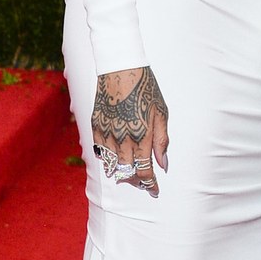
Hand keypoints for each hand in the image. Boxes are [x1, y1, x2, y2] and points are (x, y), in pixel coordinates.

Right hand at [92, 66, 169, 197]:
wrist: (120, 68)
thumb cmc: (146, 88)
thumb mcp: (161, 113)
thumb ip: (162, 140)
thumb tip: (164, 164)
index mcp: (141, 135)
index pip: (144, 170)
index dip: (150, 184)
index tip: (155, 191)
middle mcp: (122, 138)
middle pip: (128, 172)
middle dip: (137, 181)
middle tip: (144, 183)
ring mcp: (107, 132)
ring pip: (112, 165)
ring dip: (121, 173)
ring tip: (129, 176)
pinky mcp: (96, 125)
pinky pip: (99, 151)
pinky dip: (106, 159)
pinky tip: (113, 160)